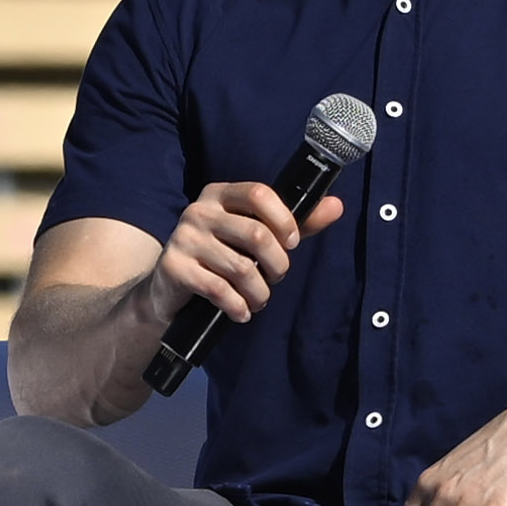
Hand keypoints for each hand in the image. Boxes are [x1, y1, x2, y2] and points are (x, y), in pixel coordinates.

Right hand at [139, 181, 347, 327]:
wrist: (169, 289)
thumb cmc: (221, 257)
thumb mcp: (256, 237)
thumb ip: (296, 223)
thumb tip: (337, 205)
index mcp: (220, 194)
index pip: (258, 193)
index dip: (284, 219)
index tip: (292, 244)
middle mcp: (199, 210)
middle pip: (256, 235)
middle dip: (277, 265)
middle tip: (276, 278)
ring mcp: (184, 238)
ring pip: (241, 268)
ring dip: (260, 293)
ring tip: (259, 300)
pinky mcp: (174, 267)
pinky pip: (219, 289)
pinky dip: (238, 306)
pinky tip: (241, 312)